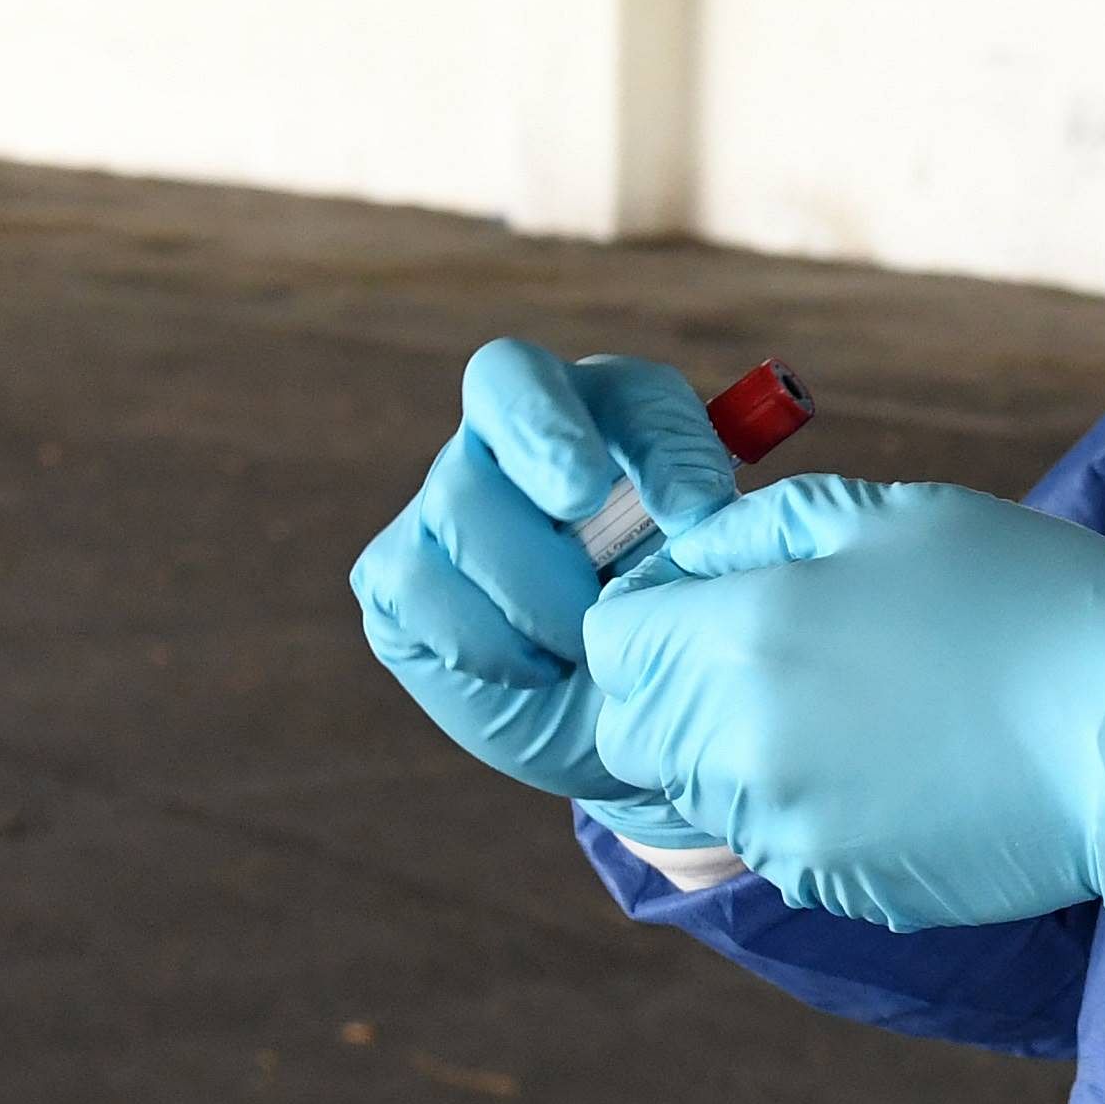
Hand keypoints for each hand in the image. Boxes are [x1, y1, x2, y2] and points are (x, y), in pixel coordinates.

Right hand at [351, 342, 739, 831]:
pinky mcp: (394, 575)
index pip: (619, 383)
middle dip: (543, 439)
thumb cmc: (665, 627)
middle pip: (503, 386)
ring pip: (461, 499)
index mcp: (604, 414)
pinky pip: (420, 585)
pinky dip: (489, 639)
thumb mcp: (707, 579)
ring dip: (537, 587)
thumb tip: (695, 510)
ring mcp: (440, 500)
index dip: (647, 433)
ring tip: (587, 646)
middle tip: (581, 500)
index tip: (690, 510)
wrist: (611, 720)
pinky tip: (536, 669)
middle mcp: (511, 436)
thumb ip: (710, 529)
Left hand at [583, 478, 1104, 976]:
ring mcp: (786, 826)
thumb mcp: (888, 513)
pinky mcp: (836, 884)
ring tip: (864, 711)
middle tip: (783, 661)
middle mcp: (740, 742)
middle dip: (679, 694)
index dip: (653, 618)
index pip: (610, 644)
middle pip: (636, 729)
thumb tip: (680, 560)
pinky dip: (817, 808)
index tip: (716, 606)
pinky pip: (781, 842)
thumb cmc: (1026, 598)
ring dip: (749, 753)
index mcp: (743, 634)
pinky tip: (903, 769)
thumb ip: (756, 532)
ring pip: (705, 791)